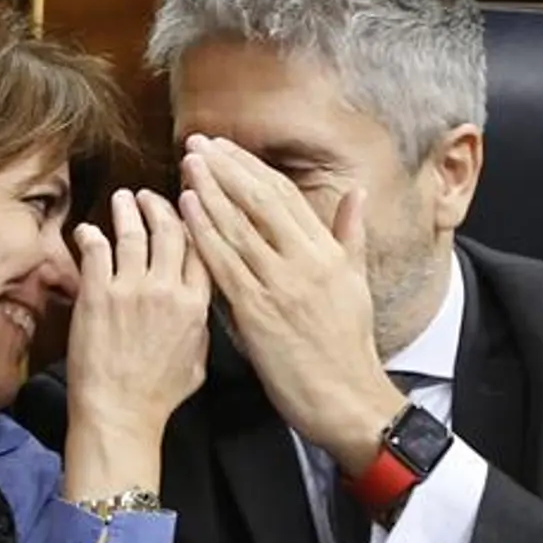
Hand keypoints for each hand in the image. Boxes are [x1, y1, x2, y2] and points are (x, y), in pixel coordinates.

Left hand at [62, 188, 211, 498]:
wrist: (119, 414)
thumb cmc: (157, 397)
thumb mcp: (197, 363)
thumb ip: (200, 328)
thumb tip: (198, 308)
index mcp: (196, 306)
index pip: (201, 249)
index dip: (194, 224)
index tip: (187, 211)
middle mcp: (167, 291)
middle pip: (170, 231)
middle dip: (160, 207)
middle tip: (149, 198)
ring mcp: (131, 290)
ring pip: (133, 232)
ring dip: (127, 210)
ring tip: (123, 198)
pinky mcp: (97, 294)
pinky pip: (96, 250)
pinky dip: (92, 234)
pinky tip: (87, 229)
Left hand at [178, 134, 403, 473]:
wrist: (345, 398)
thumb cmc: (347, 346)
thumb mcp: (355, 283)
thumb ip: (350, 235)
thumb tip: (356, 192)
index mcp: (327, 253)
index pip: (284, 195)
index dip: (252, 168)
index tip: (225, 148)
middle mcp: (305, 261)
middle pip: (259, 201)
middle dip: (225, 169)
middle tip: (197, 144)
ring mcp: (280, 285)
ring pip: (239, 226)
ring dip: (209, 192)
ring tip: (187, 165)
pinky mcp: (257, 312)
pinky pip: (225, 264)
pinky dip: (204, 233)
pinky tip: (186, 210)